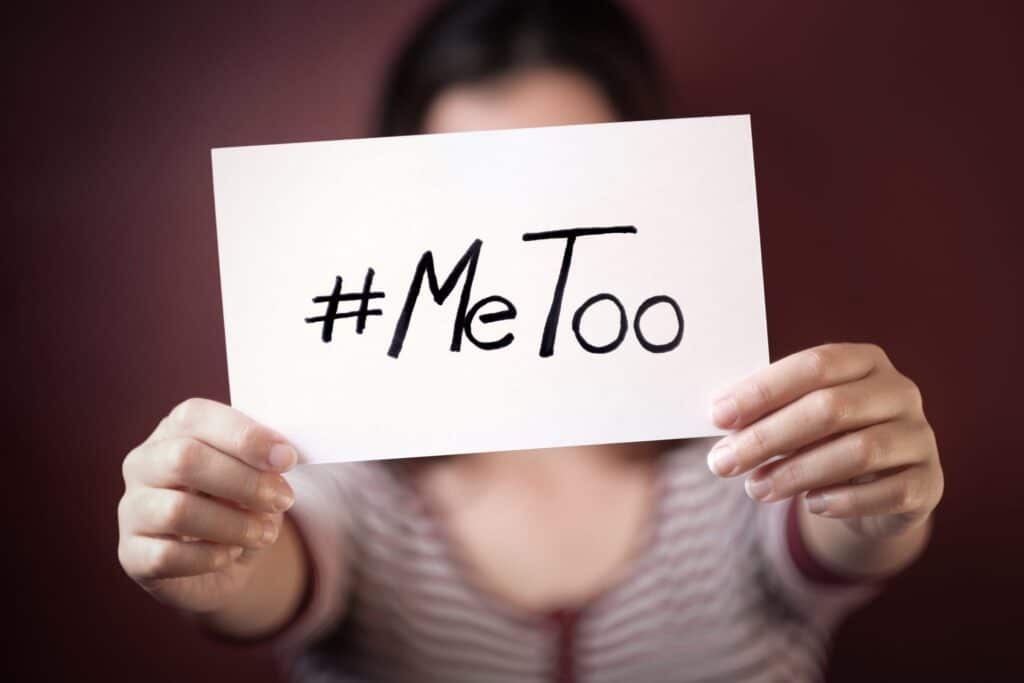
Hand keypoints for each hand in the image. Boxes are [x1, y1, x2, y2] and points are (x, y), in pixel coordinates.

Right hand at [118, 398, 297, 611]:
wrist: (228, 558)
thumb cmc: (241, 501)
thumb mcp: (257, 471)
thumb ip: (263, 458)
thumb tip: (279, 455)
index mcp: (174, 430)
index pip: (195, 416)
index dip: (244, 435)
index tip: (287, 458)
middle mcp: (144, 463)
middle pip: (184, 459)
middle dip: (243, 481)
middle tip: (282, 499)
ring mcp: (131, 509)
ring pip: (176, 510)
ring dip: (234, 524)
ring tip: (264, 533)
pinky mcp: (132, 554)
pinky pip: (167, 556)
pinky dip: (210, 556)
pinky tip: (231, 553)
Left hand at [708, 343, 942, 537]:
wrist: (878, 487)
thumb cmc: (823, 439)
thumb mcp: (797, 416)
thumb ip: (766, 412)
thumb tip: (717, 417)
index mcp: (864, 361)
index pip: (813, 365)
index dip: (763, 390)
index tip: (718, 416)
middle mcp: (899, 391)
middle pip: (830, 409)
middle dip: (768, 437)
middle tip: (723, 462)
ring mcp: (920, 436)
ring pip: (857, 452)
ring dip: (796, 473)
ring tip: (755, 489)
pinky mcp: (929, 482)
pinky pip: (886, 492)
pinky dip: (842, 501)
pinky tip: (810, 505)